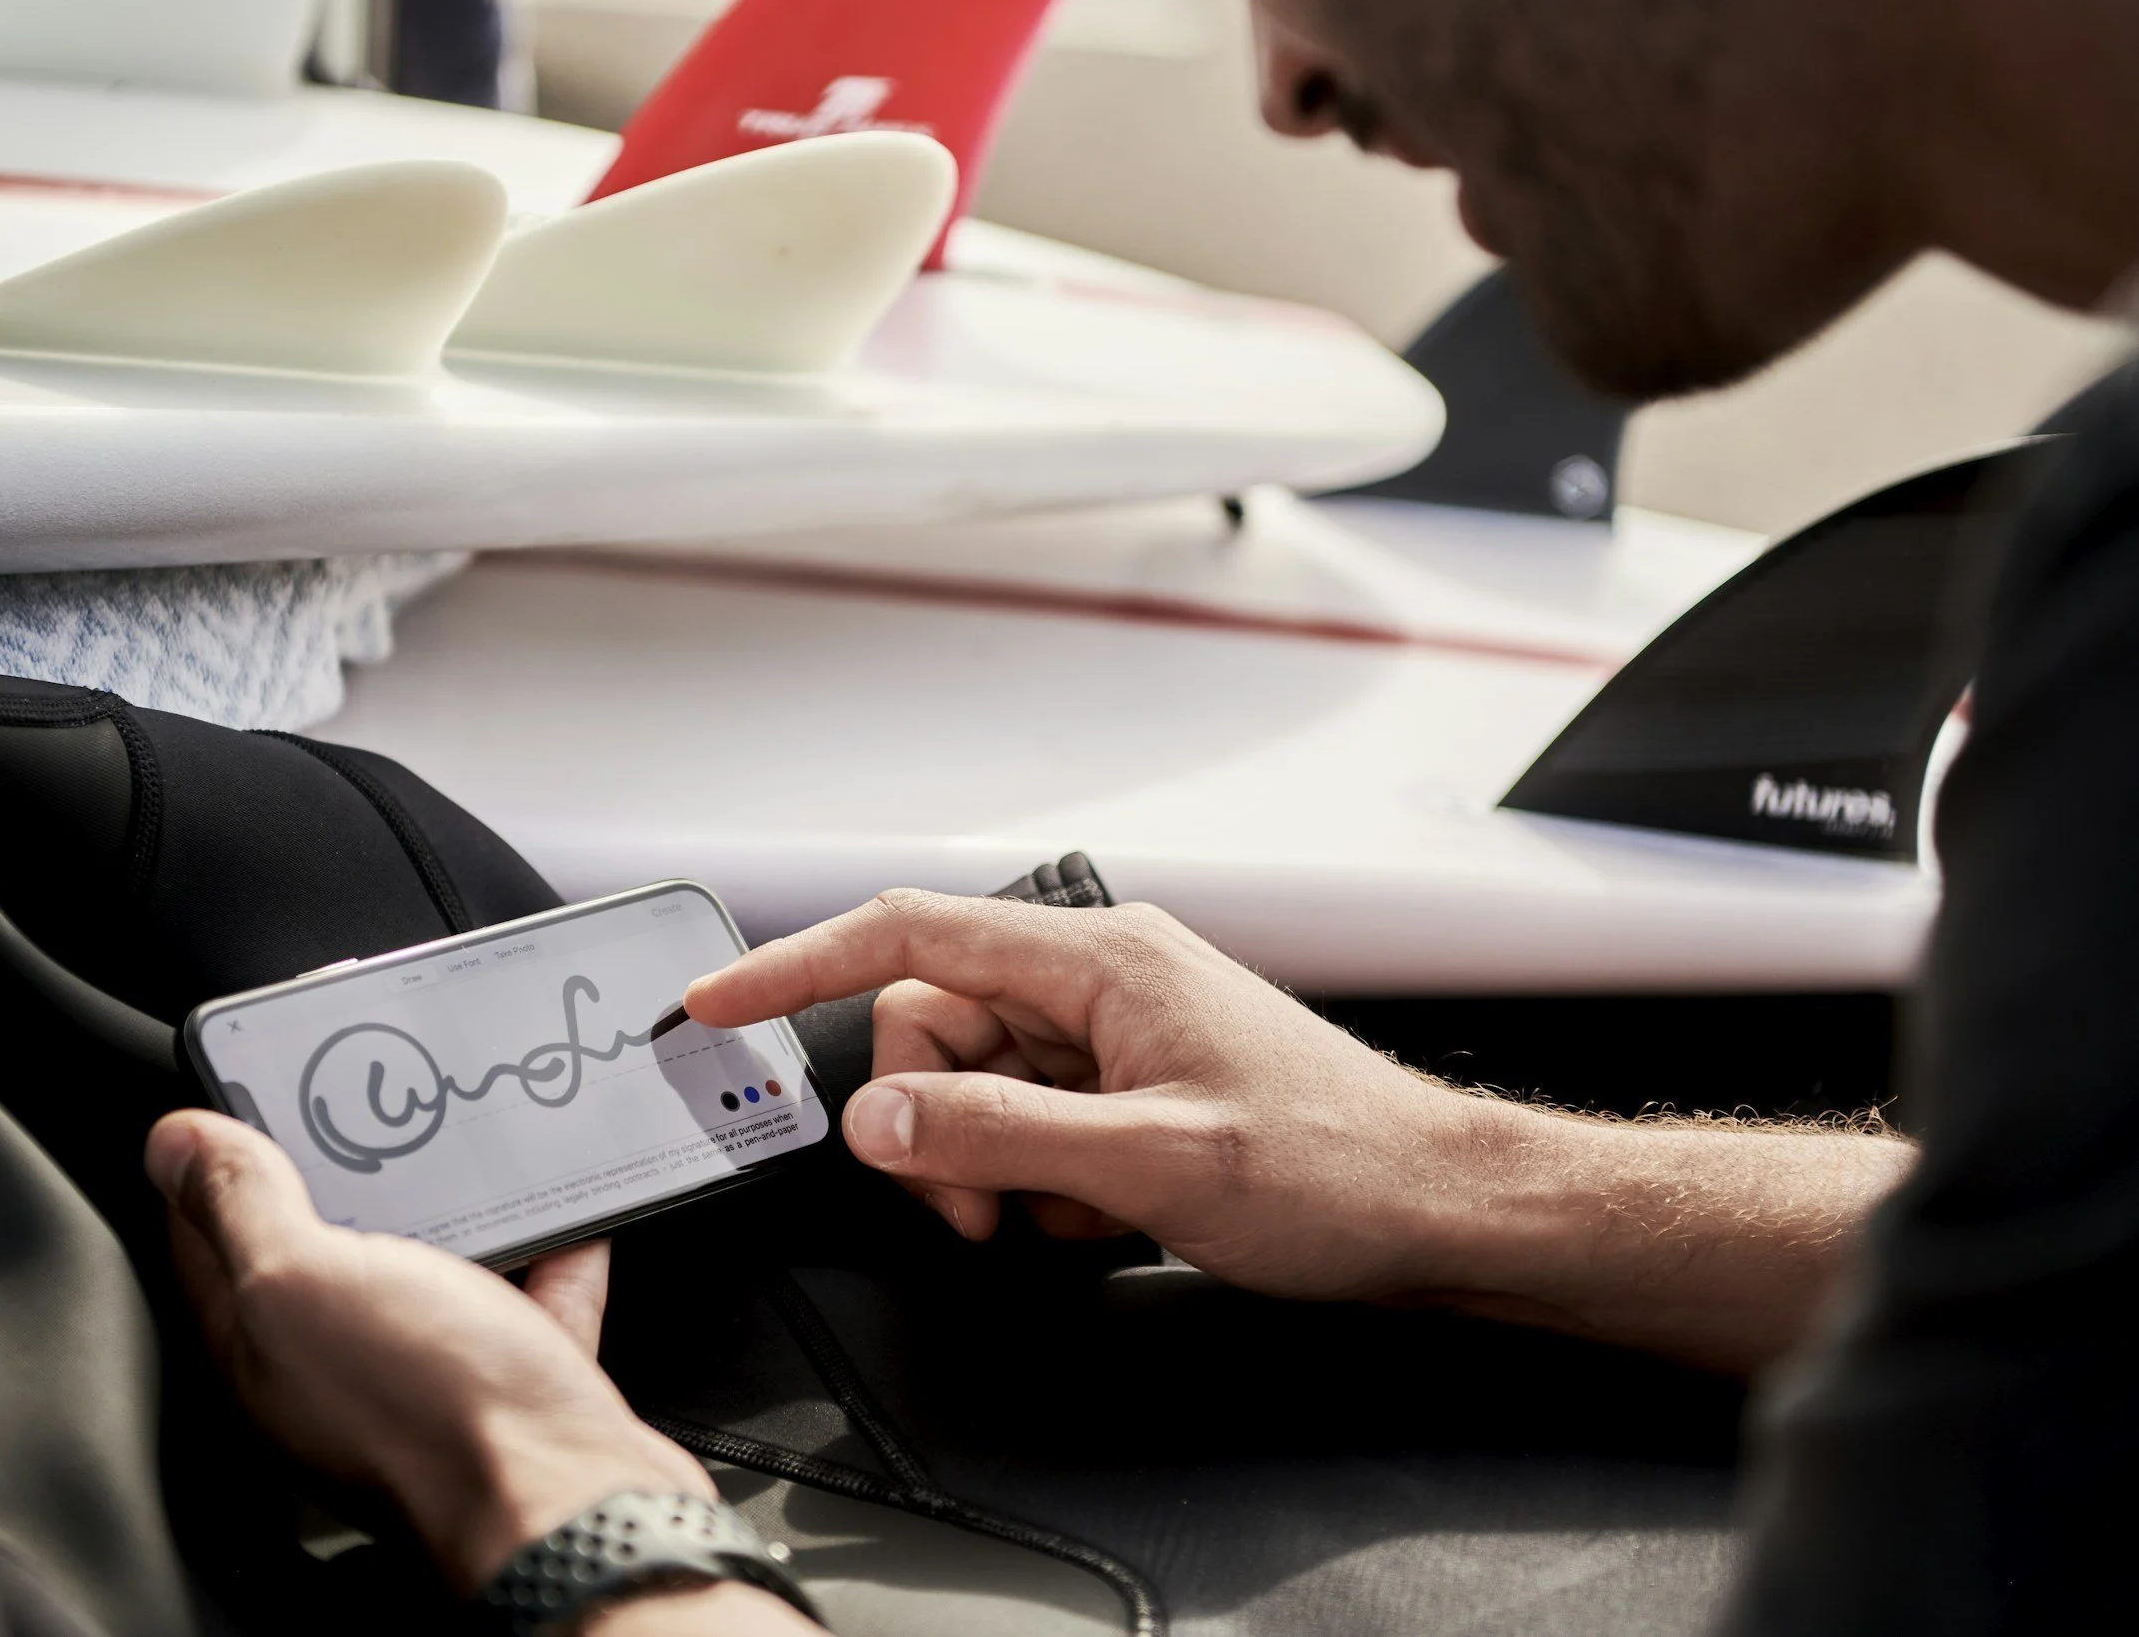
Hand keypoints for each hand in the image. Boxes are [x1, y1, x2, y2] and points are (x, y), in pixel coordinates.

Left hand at [144, 1110, 712, 1589]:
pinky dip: (548, 1253)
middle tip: (361, 1098)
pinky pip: (529, 1300)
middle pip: (324, 1247)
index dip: (217, 1154)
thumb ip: (241, 1206)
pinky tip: (565, 1215)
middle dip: (339, 1171)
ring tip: (459, 1141)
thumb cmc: (432, 1412)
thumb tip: (174, 1143)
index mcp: (264, 1344)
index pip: (209, 1235)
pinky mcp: (517, 1382)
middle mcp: (339, 1367)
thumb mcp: (302, 1278)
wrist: (570, 1500)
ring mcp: (431, 1376)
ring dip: (446, 1207)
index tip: (247, 1085)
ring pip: (429, 1270)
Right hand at [684, 891, 1479, 1302]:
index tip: (716, 1003)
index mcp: (1099, 960)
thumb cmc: (1338, 1168)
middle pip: (931, 1030)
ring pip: (973, 1087)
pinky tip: (1102, 1215)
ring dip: (984, 1167)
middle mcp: (1098, 980)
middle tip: (976, 1211)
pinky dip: (1035, 1182)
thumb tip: (876, 1113)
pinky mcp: (1129, 1086)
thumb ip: (998, 1135)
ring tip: (1060, 1220)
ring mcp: (1114, 1034)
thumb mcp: (1152, 1165)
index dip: (795, 965)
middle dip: (927, 1126)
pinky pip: (1027, 1124)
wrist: (1440, 1209)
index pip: (908, 937)